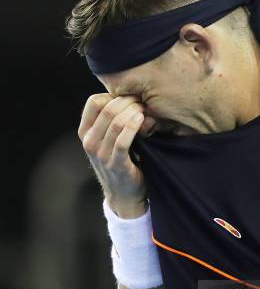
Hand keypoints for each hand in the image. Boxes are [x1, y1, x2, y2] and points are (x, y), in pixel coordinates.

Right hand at [78, 93, 154, 216]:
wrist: (124, 193)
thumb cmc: (119, 160)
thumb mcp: (107, 140)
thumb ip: (109, 121)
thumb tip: (124, 95)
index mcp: (85, 132)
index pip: (93, 102)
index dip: (113, 95)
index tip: (130, 97)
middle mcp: (89, 142)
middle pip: (107, 109)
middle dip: (128, 101)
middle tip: (143, 102)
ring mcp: (100, 154)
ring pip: (115, 122)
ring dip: (133, 112)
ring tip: (145, 110)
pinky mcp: (115, 164)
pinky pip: (122, 140)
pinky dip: (133, 127)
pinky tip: (142, 120)